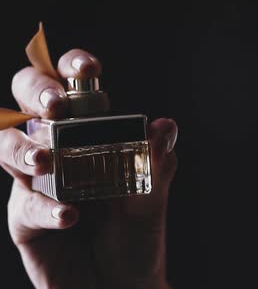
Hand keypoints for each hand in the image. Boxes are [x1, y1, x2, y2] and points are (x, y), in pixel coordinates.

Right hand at [1, 49, 177, 288]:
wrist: (125, 284)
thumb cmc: (137, 236)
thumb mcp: (152, 197)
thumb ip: (157, 163)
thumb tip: (166, 125)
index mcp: (91, 136)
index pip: (74, 89)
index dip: (72, 67)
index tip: (88, 67)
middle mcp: (60, 151)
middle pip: (29, 105)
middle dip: (35, 92)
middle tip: (55, 105)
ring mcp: (38, 183)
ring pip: (8, 148)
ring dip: (23, 149)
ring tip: (47, 161)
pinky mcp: (26, 218)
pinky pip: (26, 205)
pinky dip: (46, 208)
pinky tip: (71, 216)